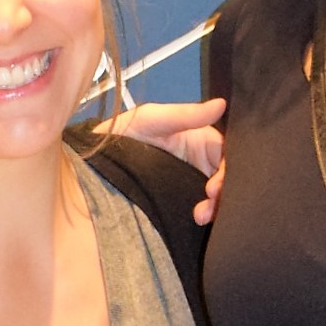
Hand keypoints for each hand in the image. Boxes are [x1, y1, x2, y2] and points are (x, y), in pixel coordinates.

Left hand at [106, 97, 227, 222]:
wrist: (96, 162)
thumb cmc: (125, 133)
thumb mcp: (154, 119)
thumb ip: (187, 115)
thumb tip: (221, 104)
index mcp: (202, 140)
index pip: (229, 155)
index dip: (228, 171)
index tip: (213, 186)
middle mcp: (203, 162)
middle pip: (227, 178)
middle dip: (224, 193)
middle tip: (209, 205)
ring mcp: (193, 183)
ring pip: (219, 197)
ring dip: (217, 207)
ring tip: (200, 216)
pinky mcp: (183, 200)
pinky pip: (204, 208)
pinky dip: (208, 215)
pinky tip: (199, 220)